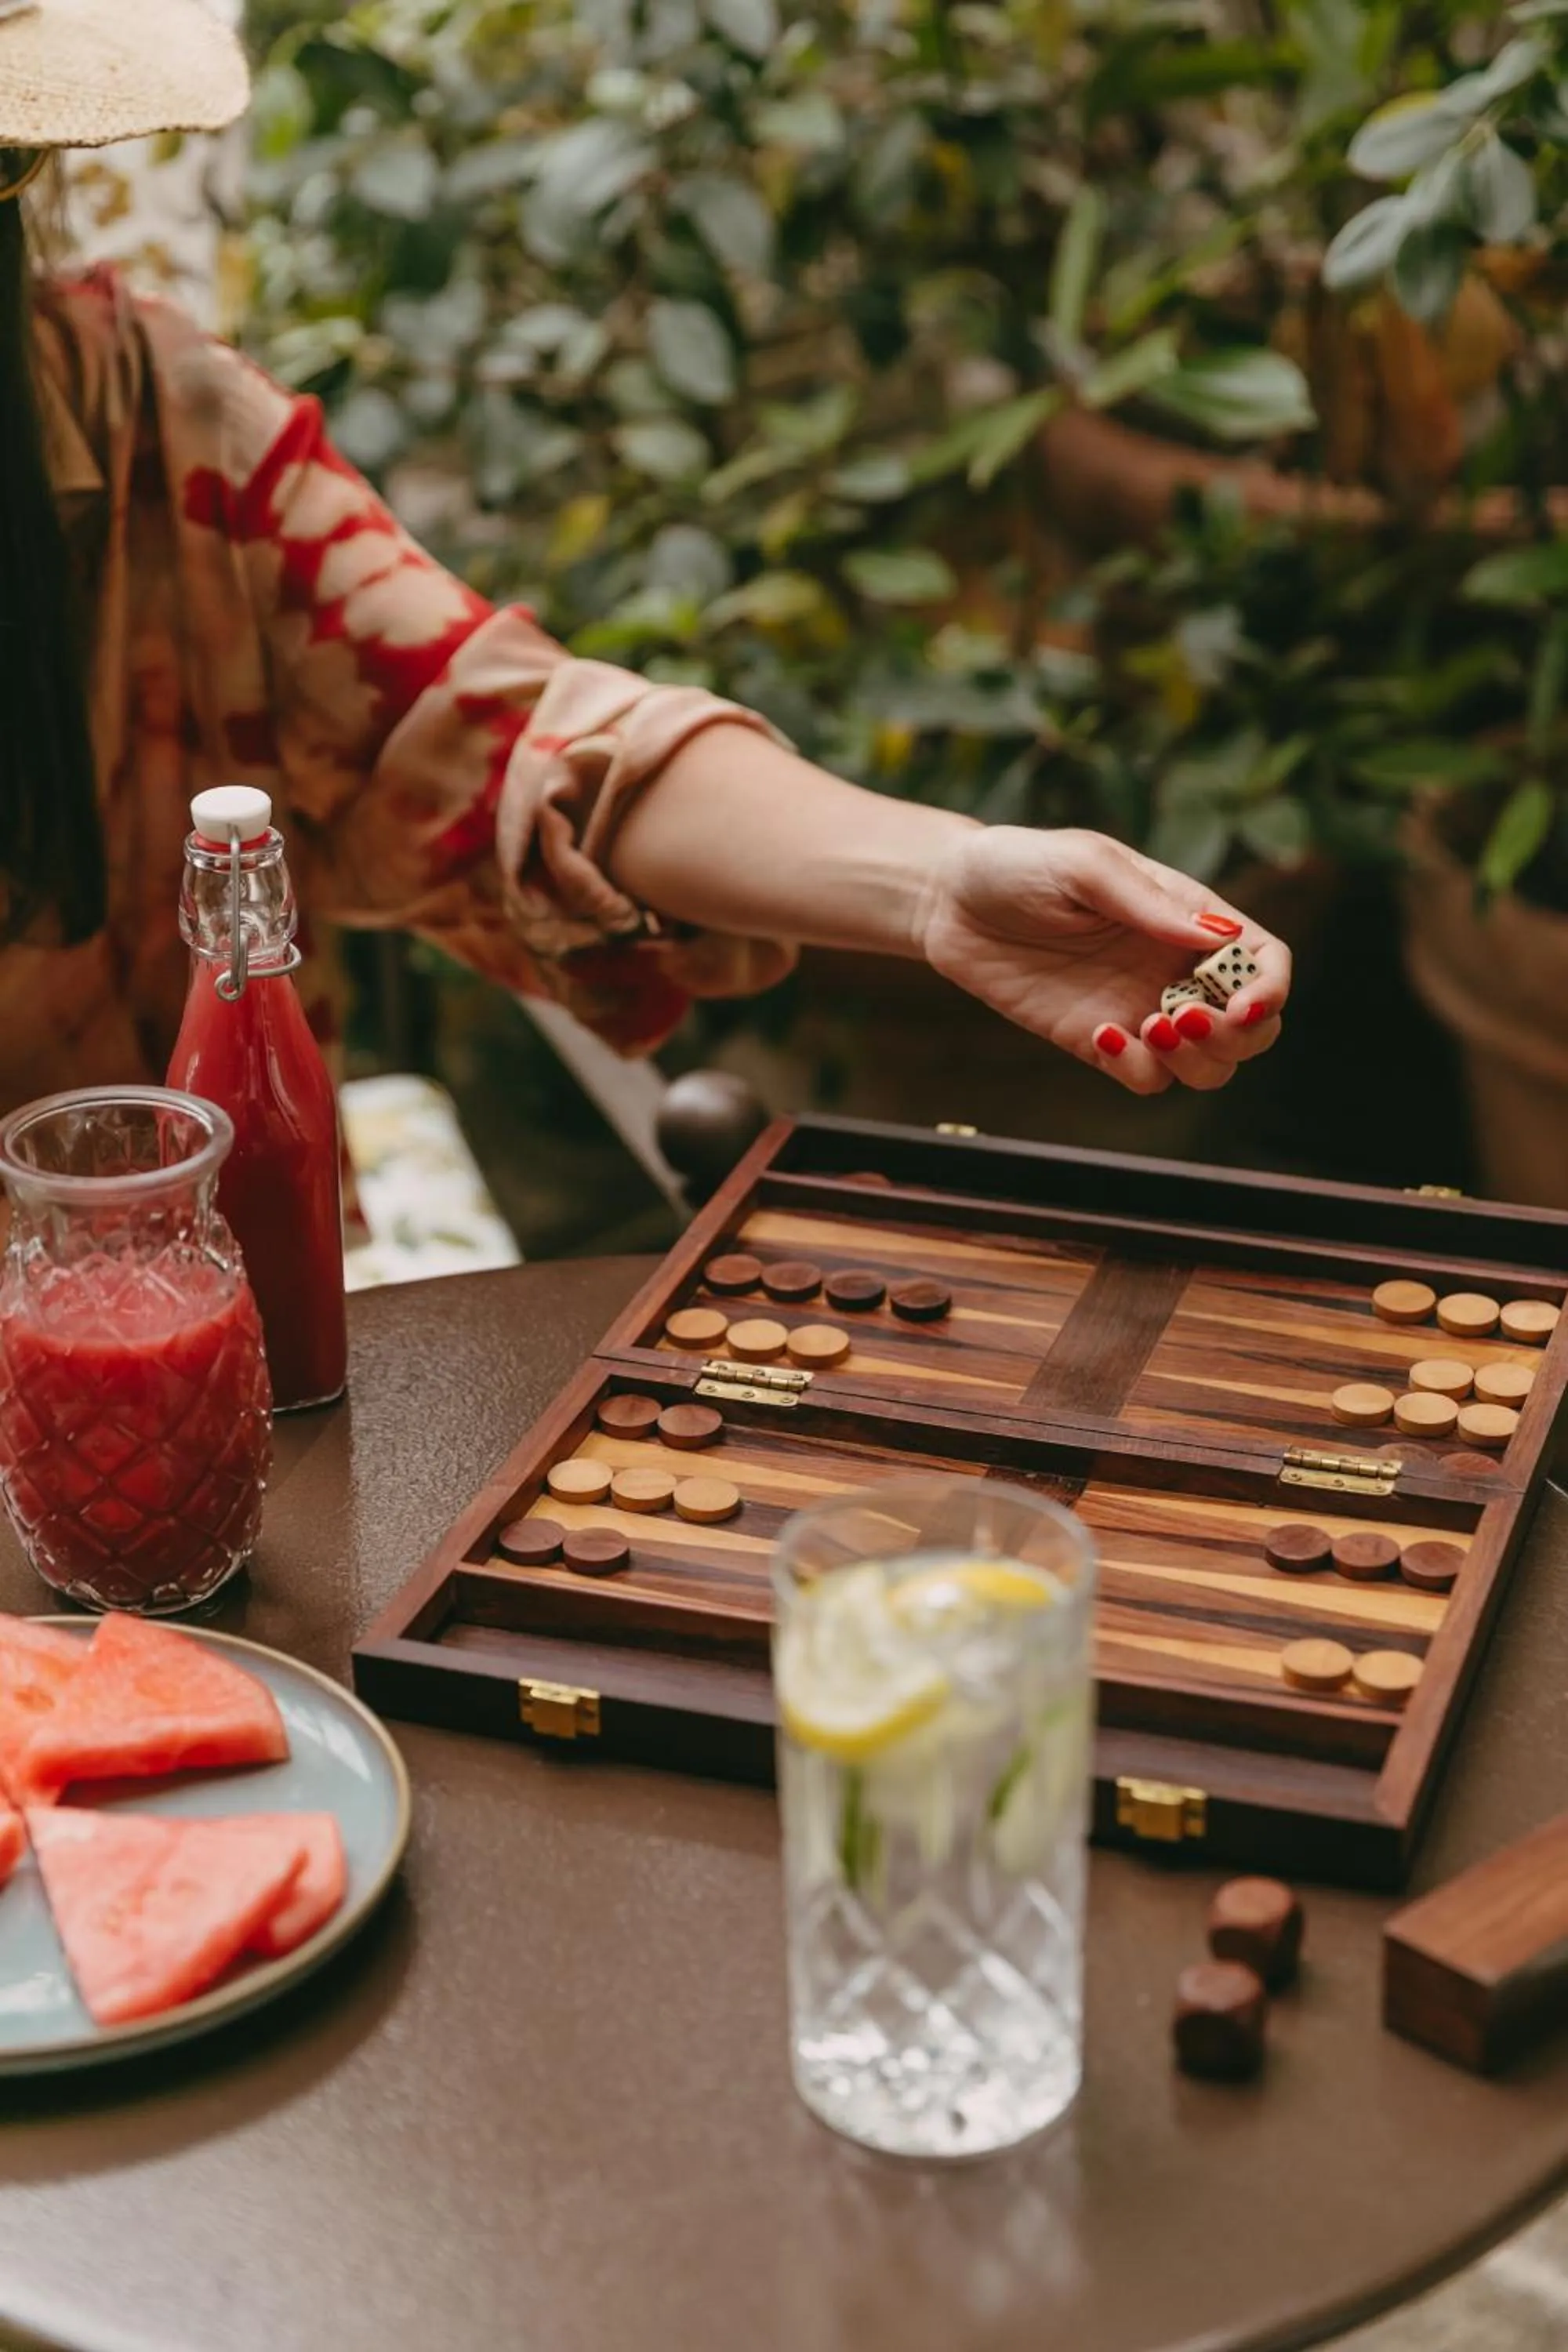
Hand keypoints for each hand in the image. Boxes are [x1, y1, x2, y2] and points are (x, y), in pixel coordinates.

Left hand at [916, 826, 1289, 1095]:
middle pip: (1252, 1027)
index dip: (1270, 988)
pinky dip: (1138, 1070)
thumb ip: (1148, 903)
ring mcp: (1139, 1008)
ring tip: (1148, 1027)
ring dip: (1197, 1061)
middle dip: (1240, 1036)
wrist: (948, 901)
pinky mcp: (1097, 1041)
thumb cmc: (1018, 864)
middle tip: (1185, 1020)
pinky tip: (1100, 1035)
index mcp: (1187, 916)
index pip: (1263, 959)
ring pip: (1208, 1065)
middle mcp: (1174, 967)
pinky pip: (1145, 1078)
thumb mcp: (1084, 865)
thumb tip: (1217, 938)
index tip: (1243, 1005)